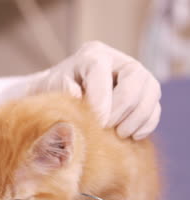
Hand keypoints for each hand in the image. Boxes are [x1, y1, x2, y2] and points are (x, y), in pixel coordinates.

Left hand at [33, 41, 160, 139]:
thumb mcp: (52, 87)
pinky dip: (147, 123)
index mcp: (93, 54)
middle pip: (135, 77)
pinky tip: (131, 136)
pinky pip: (155, 106)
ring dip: (137, 117)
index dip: (101, 99)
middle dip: (122, 108)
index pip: (101, 70)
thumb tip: (77, 94)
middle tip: (106, 128)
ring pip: (151, 90)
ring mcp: (136, 75)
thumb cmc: (57, 90)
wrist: (65, 93)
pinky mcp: (145, 93)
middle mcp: (118, 60)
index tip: (97, 122)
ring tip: (119, 134)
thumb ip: (62, 88)